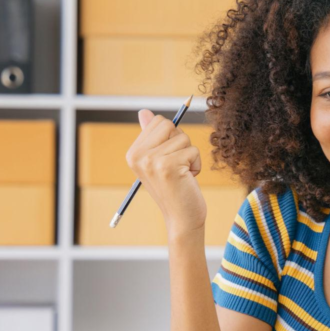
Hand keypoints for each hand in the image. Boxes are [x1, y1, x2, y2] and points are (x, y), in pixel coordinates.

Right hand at [125, 109, 206, 237]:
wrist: (182, 219)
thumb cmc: (174, 188)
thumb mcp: (159, 160)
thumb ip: (152, 136)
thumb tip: (144, 112)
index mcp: (133, 153)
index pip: (158, 121)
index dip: (171, 138)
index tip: (168, 159)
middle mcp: (138, 157)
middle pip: (170, 125)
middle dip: (180, 143)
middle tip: (176, 166)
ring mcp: (151, 162)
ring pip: (184, 138)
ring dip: (189, 156)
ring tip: (182, 175)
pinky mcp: (168, 167)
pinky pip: (193, 151)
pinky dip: (196, 165)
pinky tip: (188, 180)